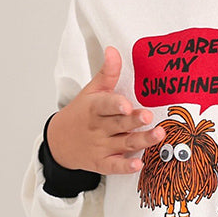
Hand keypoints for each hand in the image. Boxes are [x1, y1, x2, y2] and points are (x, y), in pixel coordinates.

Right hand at [46, 46, 164, 174]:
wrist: (59, 142)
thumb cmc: (81, 113)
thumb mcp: (91, 91)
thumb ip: (107, 73)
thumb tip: (113, 49)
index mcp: (94, 108)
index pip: (105, 105)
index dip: (116, 104)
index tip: (127, 104)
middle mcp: (98, 128)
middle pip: (119, 124)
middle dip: (134, 121)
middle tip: (149, 116)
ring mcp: (100, 147)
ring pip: (124, 144)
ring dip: (141, 140)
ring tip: (158, 134)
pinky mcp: (102, 163)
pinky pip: (115, 166)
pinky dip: (126, 166)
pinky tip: (139, 164)